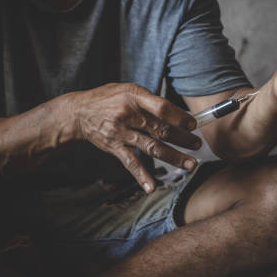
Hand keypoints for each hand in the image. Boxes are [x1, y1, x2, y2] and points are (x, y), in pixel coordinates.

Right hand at [69, 83, 201, 192]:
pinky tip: (152, 187)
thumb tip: (177, 114)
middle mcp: (128, 114)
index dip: (180, 117)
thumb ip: (150, 100)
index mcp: (134, 96)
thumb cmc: (108, 99)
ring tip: (190, 164)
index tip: (193, 125)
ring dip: (173, 157)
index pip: (162, 108)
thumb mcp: (128, 89)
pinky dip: (142, 176)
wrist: (78, 112)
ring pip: (152, 147)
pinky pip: (131, 163)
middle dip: (183, 139)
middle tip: (197, 145)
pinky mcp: (114, 147)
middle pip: (161, 129)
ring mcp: (121, 133)